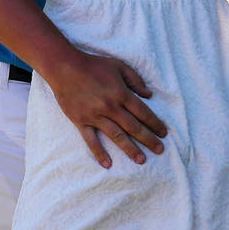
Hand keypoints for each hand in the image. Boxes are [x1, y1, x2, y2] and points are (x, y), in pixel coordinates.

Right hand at [47, 51, 167, 168]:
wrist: (65, 68)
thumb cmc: (94, 65)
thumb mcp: (118, 65)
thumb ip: (135, 80)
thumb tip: (149, 94)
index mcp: (121, 93)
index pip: (142, 112)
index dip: (155, 123)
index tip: (163, 133)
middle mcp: (110, 107)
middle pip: (133, 127)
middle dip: (148, 139)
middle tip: (160, 150)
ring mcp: (95, 116)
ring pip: (116, 136)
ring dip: (130, 149)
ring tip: (141, 160)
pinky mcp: (81, 121)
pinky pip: (91, 140)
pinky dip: (99, 152)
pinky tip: (108, 164)